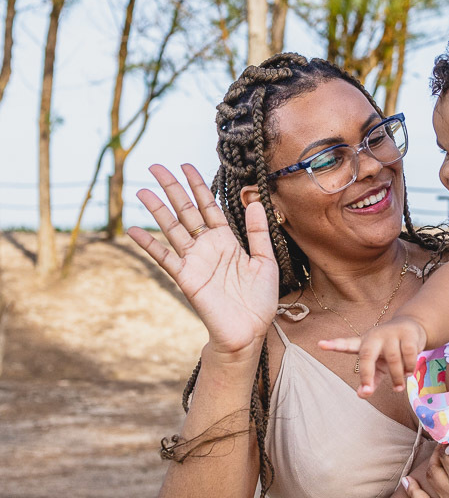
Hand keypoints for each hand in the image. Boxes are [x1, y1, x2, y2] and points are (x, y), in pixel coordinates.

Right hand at [127, 163, 278, 357]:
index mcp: (227, 240)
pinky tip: (134, 229)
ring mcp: (194, 261)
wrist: (249, 331)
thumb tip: (253, 201)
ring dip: (157, 209)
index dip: (198, 186)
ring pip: (172, 228)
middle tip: (156, 166)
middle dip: (172, 188)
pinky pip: (164, 257)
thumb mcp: (266, 261)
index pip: (209, 206)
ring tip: (142, 190)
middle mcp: (207, 246)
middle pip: (186, 211)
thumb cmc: (259, 300)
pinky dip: (148, 243)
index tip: (186, 166)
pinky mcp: (186, 277)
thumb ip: (258, 232)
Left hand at [319, 316, 426, 395]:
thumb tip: (361, 395)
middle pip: (367, 355)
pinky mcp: (407, 334)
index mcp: (364, 344)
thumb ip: (370, 379)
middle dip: (367, 375)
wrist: (412, 328)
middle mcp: (374, 337)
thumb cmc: (390, 349)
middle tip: (368, 391)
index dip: (334, 345)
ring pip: (393, 359)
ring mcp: (390, 334)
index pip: (346, 344)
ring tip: (398, 387)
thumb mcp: (379, 364)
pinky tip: (409, 373)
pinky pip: (408, 355)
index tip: (320, 345)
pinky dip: (409, 368)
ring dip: (397, 377)